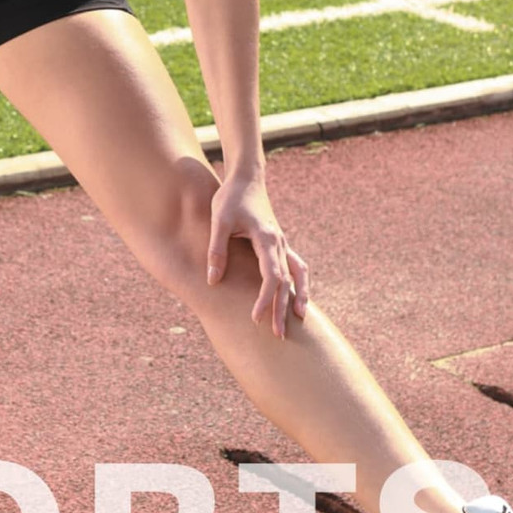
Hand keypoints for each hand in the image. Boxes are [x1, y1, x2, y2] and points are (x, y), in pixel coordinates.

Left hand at [205, 174, 308, 338]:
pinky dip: (299, 282)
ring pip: (297, 273)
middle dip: (282, 308)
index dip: (266, 299)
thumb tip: (212, 280)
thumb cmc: (231, 197)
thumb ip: (217, 249)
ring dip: (298, 296)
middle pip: (286, 281)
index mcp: (266, 239)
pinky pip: (295, 265)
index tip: (257, 318)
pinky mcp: (278, 241)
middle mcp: (278, 242)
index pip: (272, 276)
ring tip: (300, 318)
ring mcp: (281, 242)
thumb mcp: (219, 221)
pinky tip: (295, 295)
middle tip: (279, 335)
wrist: (246, 177)